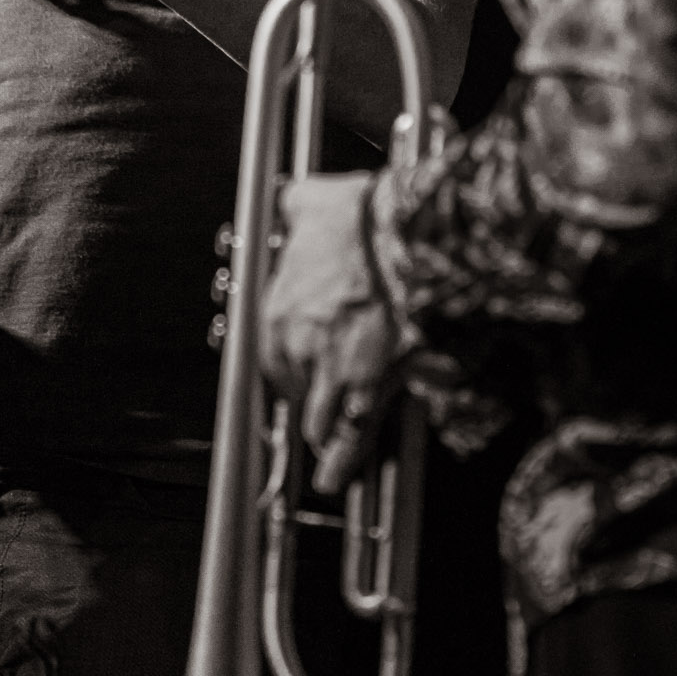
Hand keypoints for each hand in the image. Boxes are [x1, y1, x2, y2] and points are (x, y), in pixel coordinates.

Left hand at [260, 173, 405, 492]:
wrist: (403, 232)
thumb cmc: (362, 216)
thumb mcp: (313, 201)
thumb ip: (296, 206)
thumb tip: (291, 198)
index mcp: (278, 310)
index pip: (273, 356)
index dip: (294, 365)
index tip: (306, 368)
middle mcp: (296, 346)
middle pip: (297, 390)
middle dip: (313, 398)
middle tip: (327, 404)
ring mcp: (332, 369)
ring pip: (319, 418)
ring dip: (324, 437)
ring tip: (327, 461)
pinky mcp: (371, 384)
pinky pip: (354, 434)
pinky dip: (347, 460)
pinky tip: (338, 476)